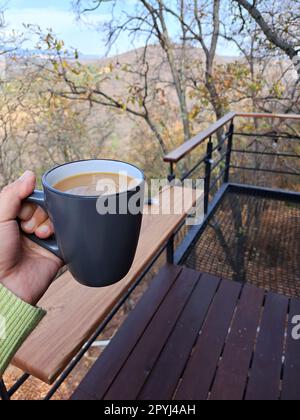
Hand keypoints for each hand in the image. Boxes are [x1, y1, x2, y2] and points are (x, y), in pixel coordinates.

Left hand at [0, 171, 62, 305]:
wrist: (7, 285)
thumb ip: (13, 193)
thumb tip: (30, 174)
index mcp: (14, 219)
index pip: (32, 199)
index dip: (30, 203)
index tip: (21, 214)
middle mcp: (29, 228)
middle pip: (47, 208)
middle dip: (39, 214)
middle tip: (28, 228)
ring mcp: (44, 240)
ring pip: (58, 220)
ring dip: (49, 225)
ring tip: (40, 237)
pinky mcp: (57, 253)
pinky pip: (69, 237)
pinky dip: (63, 235)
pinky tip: (51, 240)